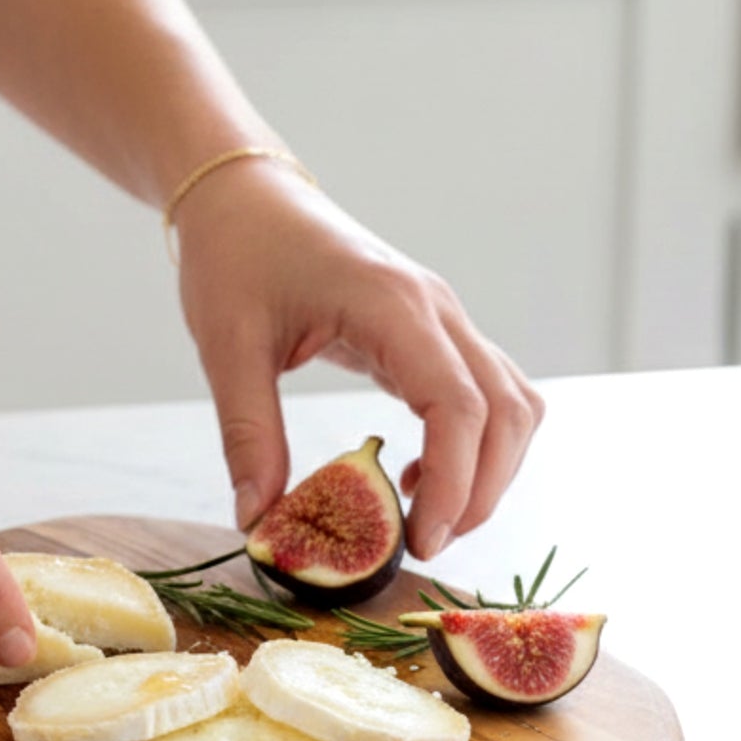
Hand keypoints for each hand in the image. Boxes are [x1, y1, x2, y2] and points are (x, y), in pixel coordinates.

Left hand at [175, 161, 544, 560]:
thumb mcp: (227, 348)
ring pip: (512, 402)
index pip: (458, 405)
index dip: (454, 482)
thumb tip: (256, 521)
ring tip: (429, 518)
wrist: (245, 196)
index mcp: (392, 306)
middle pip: (505, 411)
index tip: (419, 541)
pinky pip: (487, 391)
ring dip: (489, 468)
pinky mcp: (435, 329)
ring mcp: (444, 316)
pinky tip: (417, 472)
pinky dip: (475, 441)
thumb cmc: (235, 256)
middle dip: (481, 490)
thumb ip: (247, 435)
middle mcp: (437, 308)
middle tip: (424, 544)